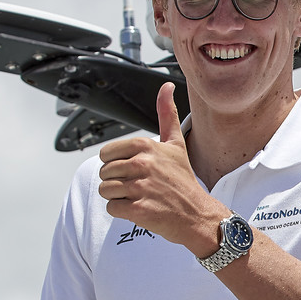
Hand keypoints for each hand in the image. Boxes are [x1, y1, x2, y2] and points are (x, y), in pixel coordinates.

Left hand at [97, 83, 229, 253]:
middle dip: (117, 181)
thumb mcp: (175, 144)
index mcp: (145, 146)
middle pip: (104, 172)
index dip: (117, 163)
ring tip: (140, 196)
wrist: (196, 213)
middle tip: (140, 185)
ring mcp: (139, 187)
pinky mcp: (138, 209)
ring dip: (118, 197)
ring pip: (105, 190)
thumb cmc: (183, 179)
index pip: (106, 153)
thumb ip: (166, 114)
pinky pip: (112, 208)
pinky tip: (140, 208)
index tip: (136, 170)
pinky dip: (122, 211)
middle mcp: (141, 164)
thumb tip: (166, 86)